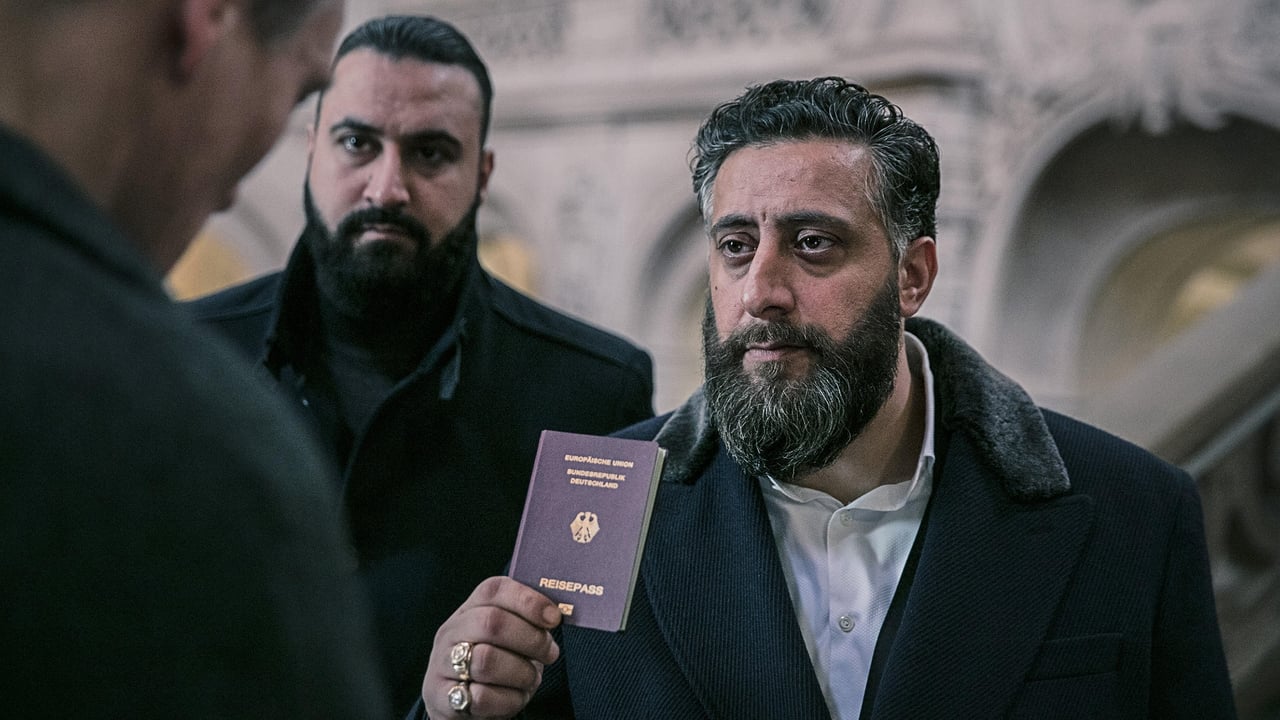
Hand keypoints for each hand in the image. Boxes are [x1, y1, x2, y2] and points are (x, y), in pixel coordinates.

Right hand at [423, 576, 561, 718]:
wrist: (465, 706)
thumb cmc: (498, 666)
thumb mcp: (510, 639)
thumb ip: (528, 622)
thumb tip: (555, 615)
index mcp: (470, 609)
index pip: (494, 590)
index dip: (528, 601)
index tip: (554, 618)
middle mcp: (452, 632)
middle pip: (491, 622)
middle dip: (530, 638)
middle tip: (550, 653)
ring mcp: (442, 665)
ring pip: (486, 660)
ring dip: (521, 672)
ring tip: (530, 678)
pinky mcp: (443, 698)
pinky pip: (481, 697)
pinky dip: (508, 699)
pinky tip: (514, 698)